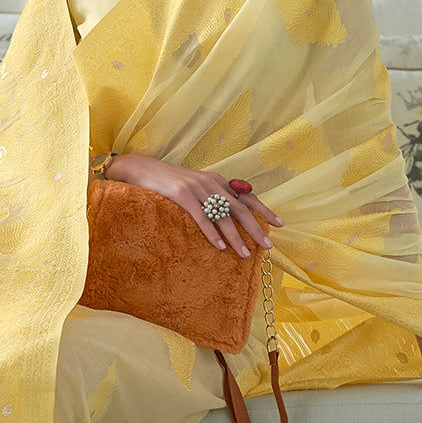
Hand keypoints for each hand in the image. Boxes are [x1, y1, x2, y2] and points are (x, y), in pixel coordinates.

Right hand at [103, 152, 282, 257]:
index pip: (247, 196)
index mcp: (217, 181)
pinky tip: (219, 247)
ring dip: (235, 237)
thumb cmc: (168, 182)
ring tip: (244, 253)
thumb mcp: (195, 186)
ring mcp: (197, 188)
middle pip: (240, 208)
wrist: (142, 169)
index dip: (264, 210)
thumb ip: (212, 197)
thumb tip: (228, 216)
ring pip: (222, 216)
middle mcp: (211, 183)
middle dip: (256, 228)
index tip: (280, 224)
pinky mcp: (181, 195)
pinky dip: (212, 233)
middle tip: (268, 246)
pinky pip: (201, 217)